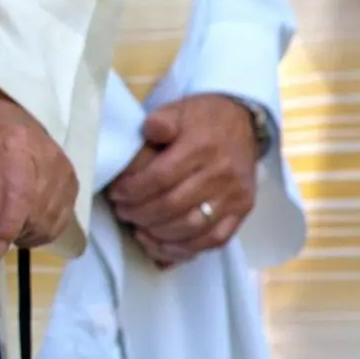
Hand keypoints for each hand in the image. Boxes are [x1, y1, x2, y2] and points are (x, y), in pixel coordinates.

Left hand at [0, 84, 77, 255]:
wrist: (7, 101)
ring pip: (49, 219)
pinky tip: (28, 227)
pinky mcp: (71, 176)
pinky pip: (63, 216)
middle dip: (14, 235)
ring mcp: (60, 167)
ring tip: (9, 234)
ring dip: (28, 233)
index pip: (19, 199)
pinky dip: (45, 228)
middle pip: (35, 214)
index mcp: (15, 146)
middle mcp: (43, 157)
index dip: (5, 230)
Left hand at [108, 95, 259, 265]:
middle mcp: (221, 174)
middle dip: (140, 213)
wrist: (244, 123)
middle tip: (122, 212)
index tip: (116, 194)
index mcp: (202, 146)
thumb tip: (149, 131)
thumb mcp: (178, 110)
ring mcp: (234, 196)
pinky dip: (184, 249)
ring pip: (192, 227)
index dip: (133, 190)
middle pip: (173, 205)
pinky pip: (214, 240)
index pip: (161, 177)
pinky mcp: (243, 212)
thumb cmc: (202, 119)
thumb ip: (160, 121)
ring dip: (158, 234)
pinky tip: (161, 245)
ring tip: (137, 228)